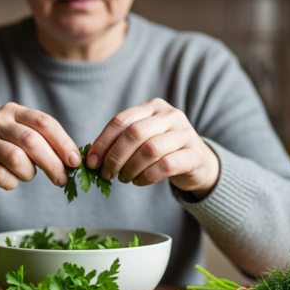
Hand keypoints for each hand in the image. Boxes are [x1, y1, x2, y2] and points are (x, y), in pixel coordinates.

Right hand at [0, 102, 81, 202]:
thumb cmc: (5, 152)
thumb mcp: (24, 140)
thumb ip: (45, 143)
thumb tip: (73, 160)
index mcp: (13, 111)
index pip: (44, 122)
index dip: (63, 142)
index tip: (75, 161)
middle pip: (31, 141)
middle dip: (52, 163)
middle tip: (62, 179)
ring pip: (16, 158)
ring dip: (29, 173)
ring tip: (28, 175)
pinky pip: (0, 175)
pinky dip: (12, 182)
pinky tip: (10, 181)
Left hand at [86, 98, 219, 199]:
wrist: (198, 163)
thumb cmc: (163, 150)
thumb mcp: (143, 139)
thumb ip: (121, 142)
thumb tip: (92, 159)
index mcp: (153, 107)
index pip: (121, 121)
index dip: (102, 142)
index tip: (92, 162)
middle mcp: (170, 115)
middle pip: (134, 133)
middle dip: (115, 157)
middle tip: (107, 174)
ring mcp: (185, 133)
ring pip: (150, 150)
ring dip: (130, 168)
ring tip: (124, 179)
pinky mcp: (194, 154)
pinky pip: (165, 165)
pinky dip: (147, 176)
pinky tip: (139, 181)